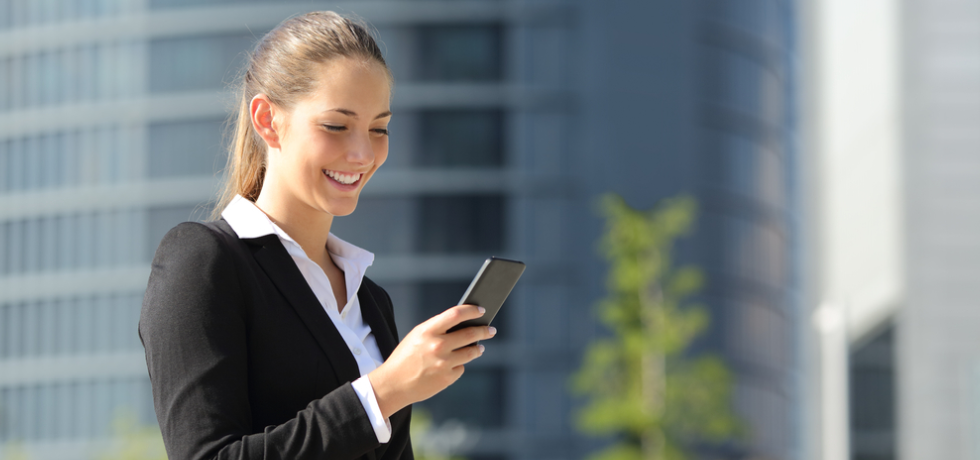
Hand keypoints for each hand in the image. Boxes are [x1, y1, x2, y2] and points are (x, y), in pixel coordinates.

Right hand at [367, 304, 496, 417]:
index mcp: (428, 331)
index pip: (456, 314)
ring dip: (478, 348)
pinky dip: (458, 365)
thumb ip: (438, 329)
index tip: (481, 311)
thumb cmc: (405, 357)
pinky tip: (452, 366)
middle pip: (471, 334)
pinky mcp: (447, 378)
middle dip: (484, 330)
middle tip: (491, 329)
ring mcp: (444, 363)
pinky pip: (461, 368)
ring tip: (480, 347)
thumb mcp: (417, 336)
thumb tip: (464, 324)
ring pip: (471, 352)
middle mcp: (438, 346)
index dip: (471, 311)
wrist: (393, 384)